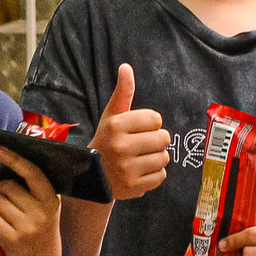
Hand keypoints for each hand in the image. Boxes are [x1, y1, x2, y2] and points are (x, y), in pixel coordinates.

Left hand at [0, 147, 63, 255]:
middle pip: (7, 187)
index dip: (14, 160)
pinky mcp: (12, 238)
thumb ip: (30, 186)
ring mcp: (27, 227)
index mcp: (50, 199)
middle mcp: (41, 213)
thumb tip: (1, 167)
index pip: (32, 173)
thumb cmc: (39, 222)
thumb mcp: (44, 203)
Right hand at [92, 63, 170, 201]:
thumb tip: (126, 67)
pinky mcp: (133, 188)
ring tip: (140, 159)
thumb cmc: (107, 140)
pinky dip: (154, 175)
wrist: (91, 177)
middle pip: (163, 138)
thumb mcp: (112, 116)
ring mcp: (127, 169)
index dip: (150, 124)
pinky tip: (139, 172)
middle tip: (140, 145)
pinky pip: (161, 176)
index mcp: (116, 126)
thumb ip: (123, 92)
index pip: (156, 119)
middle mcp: (120, 147)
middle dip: (155, 141)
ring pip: (164, 158)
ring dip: (156, 158)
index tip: (137, 130)